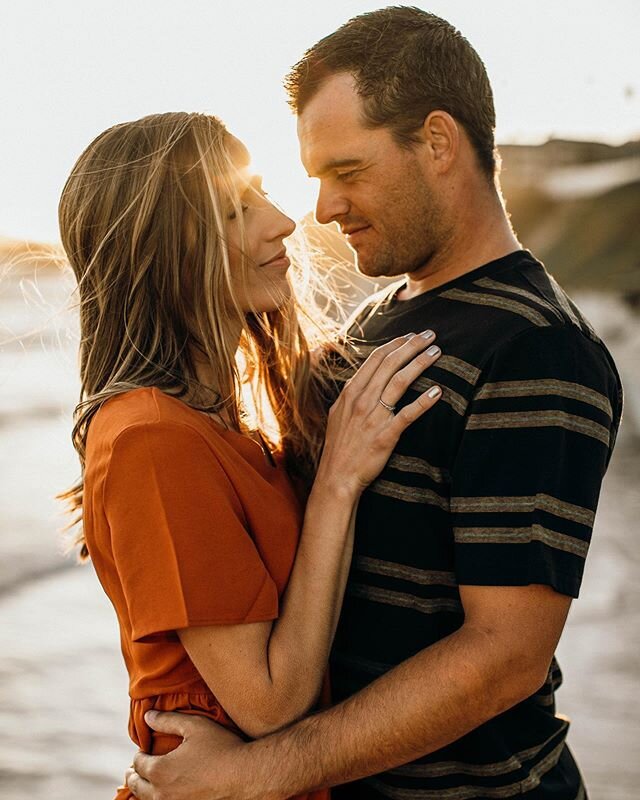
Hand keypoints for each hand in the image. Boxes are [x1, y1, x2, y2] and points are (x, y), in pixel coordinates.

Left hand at [126, 710, 258, 799]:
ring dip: (142, 792)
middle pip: (137, 786)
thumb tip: (147, 716)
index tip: (142, 751)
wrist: (245, 776)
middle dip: (133, 776)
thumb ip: (168, 720)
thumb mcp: (194, 726)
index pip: (139, 764)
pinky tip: (163, 796)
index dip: (139, 755)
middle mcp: (162, 794)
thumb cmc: (221, 748)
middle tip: (132, 771)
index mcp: (160, 770)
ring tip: (143, 787)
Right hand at [318, 331, 440, 495]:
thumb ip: (353, 395)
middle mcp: (361, 400)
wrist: (336, 477)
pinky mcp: (385, 435)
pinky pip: (407, 414)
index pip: (375, 358)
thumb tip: (367, 379)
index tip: (410, 335)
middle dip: (411, 345)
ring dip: (420, 363)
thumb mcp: (339, 414)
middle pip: (390, 364)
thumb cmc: (340, 448)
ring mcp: (373, 417)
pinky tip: (438, 392)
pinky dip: (423, 401)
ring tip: (436, 353)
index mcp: (350, 392)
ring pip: (400, 382)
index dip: (395, 344)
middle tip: (430, 335)